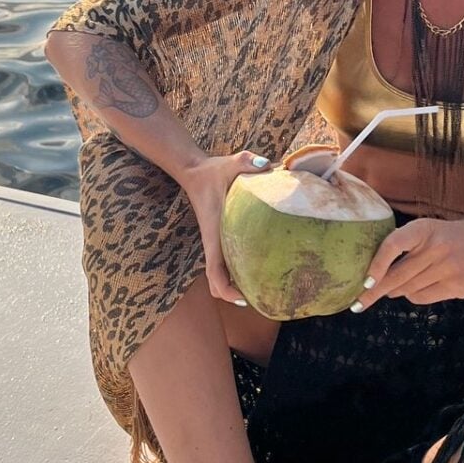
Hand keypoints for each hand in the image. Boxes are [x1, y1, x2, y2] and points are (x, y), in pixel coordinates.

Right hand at [180, 148, 276, 303]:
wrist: (194, 171)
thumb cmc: (213, 170)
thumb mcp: (230, 163)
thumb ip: (247, 162)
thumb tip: (268, 165)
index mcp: (215, 233)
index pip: (214, 271)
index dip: (226, 290)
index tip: (243, 299)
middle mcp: (214, 242)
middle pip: (217, 282)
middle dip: (234, 296)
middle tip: (262, 300)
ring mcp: (216, 242)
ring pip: (221, 275)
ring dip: (236, 287)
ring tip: (263, 291)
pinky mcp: (221, 238)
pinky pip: (226, 263)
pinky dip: (237, 273)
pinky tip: (260, 269)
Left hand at [353, 216, 463, 309]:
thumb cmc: (462, 238)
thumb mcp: (436, 231)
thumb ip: (411, 246)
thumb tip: (379, 273)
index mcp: (425, 228)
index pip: (392, 245)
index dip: (376, 265)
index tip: (364, 281)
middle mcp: (435, 247)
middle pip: (396, 275)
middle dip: (373, 292)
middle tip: (355, 304)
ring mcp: (446, 269)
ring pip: (408, 289)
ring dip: (396, 293)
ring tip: (392, 290)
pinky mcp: (456, 287)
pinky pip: (423, 298)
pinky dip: (414, 296)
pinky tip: (418, 290)